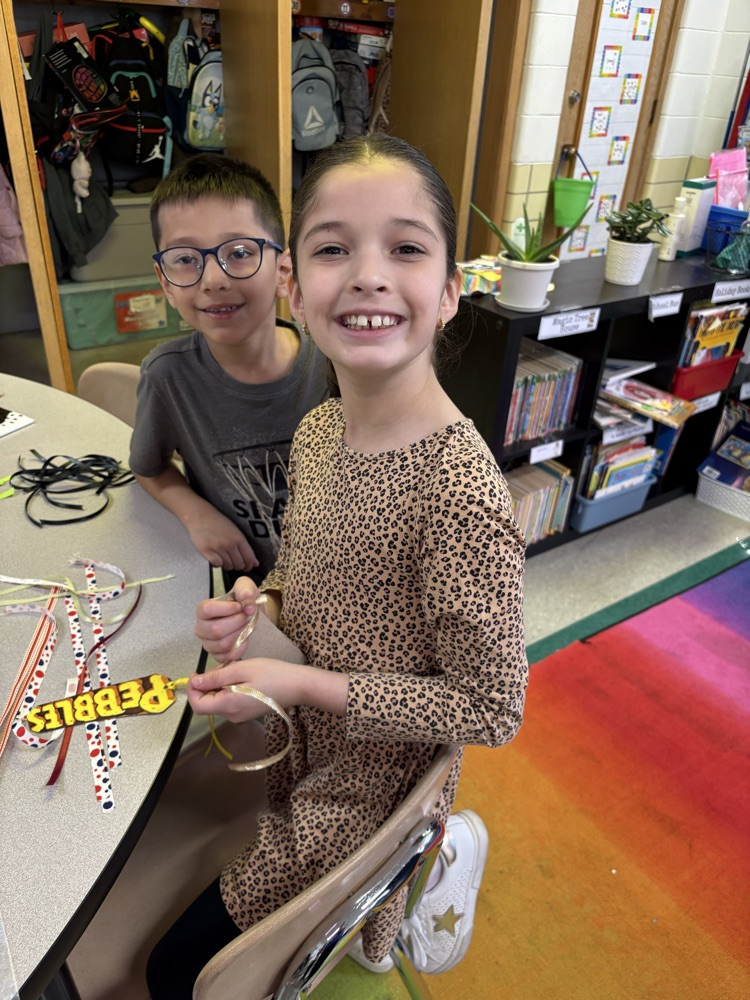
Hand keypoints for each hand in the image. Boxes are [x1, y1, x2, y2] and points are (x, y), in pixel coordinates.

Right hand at [186, 508, 258, 571]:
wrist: (200, 515)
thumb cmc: (219, 523)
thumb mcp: (235, 531)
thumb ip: (246, 548)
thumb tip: (255, 564)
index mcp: (239, 538)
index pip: (249, 558)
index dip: (249, 565)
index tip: (247, 567)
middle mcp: (230, 543)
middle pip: (239, 565)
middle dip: (237, 566)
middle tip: (233, 561)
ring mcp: (218, 547)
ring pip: (228, 566)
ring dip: (227, 564)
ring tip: (223, 556)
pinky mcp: (206, 551)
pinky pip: (217, 565)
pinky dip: (217, 564)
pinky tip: (215, 557)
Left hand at [187, 658, 303, 720]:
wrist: (298, 686)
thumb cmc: (271, 674)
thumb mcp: (241, 669)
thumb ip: (216, 677)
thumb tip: (195, 683)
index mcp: (228, 706)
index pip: (197, 705)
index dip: (192, 690)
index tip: (196, 673)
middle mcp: (231, 716)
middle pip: (207, 704)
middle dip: (207, 684)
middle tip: (222, 666)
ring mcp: (240, 716)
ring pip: (218, 702)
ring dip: (218, 685)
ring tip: (233, 668)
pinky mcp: (247, 712)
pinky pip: (229, 702)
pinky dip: (228, 689)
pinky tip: (241, 676)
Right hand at [194, 576, 262, 661]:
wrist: (251, 616)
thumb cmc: (243, 601)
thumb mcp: (245, 587)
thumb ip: (245, 589)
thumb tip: (248, 605)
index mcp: (203, 610)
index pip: (207, 610)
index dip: (227, 609)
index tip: (240, 606)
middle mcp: (201, 628)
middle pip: (216, 630)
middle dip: (237, 623)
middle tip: (247, 617)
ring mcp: (208, 644)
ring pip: (223, 644)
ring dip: (240, 634)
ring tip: (247, 626)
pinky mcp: (217, 656)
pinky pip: (228, 656)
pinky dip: (241, 647)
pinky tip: (245, 638)